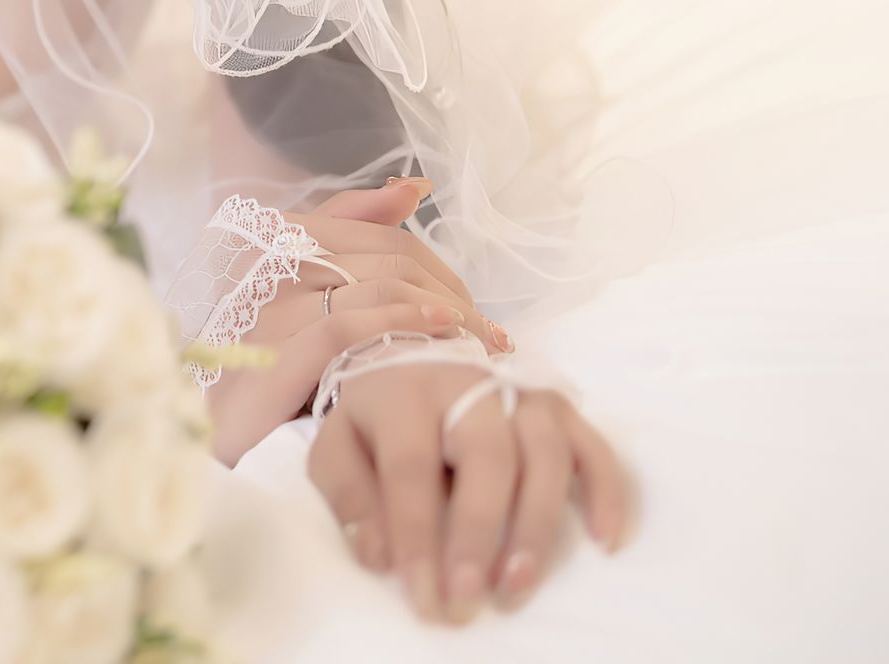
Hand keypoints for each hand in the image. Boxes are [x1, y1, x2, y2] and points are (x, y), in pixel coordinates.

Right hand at [202, 177, 513, 464]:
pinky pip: (349, 324)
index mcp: (277, 239)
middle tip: (487, 337)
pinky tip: (437, 338)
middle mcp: (270, 261)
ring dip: (444, 313)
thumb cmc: (268, 360)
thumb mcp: (309, 294)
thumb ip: (350, 232)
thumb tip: (411, 189)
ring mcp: (271, 306)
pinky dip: (401, 324)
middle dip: (451, 293)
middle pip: (389, 258)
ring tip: (476, 349)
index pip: (382, 233)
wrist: (212, 427)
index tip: (470, 308)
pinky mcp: (275, 354)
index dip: (437, 266)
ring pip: (378, 284)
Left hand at [307, 358, 636, 623]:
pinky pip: (595, 445)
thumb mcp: (340, 442)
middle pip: (486, 456)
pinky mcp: (558, 406)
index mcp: (405, 394)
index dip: (417, 535)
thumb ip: (348, 494)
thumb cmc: (376, 413)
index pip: (410, 466)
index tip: (424, 597)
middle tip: (470, 598)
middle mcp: (467, 386)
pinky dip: (607, 492)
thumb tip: (379, 556)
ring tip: (518, 584)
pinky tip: (605, 541)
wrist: (413, 348)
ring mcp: (519, 392)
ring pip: (546, 453)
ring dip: (538, 524)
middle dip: (479, 534)